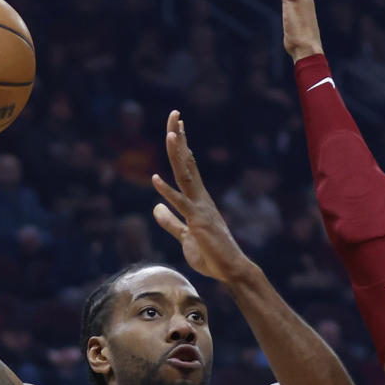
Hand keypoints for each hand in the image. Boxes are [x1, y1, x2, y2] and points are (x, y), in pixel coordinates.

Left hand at [152, 112, 250, 283]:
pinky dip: (166, 191)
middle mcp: (200, 198)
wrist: (230, 270)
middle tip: (175, 114)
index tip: (177, 125)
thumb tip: (155, 208)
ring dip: (178, 154)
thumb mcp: (184, 236)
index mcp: (198, 199)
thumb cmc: (211, 254)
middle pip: (186, 162)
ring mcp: (199, 208)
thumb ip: (170, 222)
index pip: (188, 167)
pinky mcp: (197, 223)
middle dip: (180, 137)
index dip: (181, 146)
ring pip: (186, 176)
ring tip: (172, 132)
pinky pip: (180, 205)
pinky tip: (154, 179)